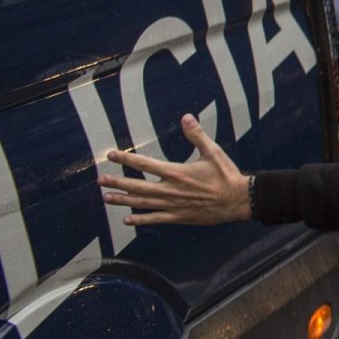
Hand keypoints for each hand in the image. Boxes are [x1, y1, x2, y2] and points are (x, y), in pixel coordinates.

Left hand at [104, 114, 250, 225]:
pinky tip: (127, 220)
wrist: (238, 200)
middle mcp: (171, 189)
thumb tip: (186, 117)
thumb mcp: (213, 152)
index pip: (145, 164)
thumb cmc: (226, 175)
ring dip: (123, 200)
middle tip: (100, 180)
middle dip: (117, 182)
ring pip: (142, 203)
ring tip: (107, 198)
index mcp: (177, 172)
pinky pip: (155, 219)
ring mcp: (173, 205)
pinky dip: (140, 220)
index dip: (126, 159)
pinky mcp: (179, 217)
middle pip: (138, 186)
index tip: (111, 155)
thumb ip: (196, 135)